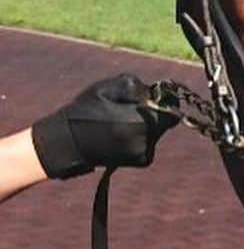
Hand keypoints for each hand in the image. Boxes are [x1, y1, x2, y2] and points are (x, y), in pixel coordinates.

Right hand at [31, 73, 177, 179]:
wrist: (67, 143)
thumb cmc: (85, 111)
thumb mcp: (108, 88)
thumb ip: (137, 87)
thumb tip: (155, 92)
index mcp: (140, 123)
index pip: (171, 112)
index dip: (164, 102)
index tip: (154, 97)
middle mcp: (146, 142)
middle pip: (164, 122)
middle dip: (153, 113)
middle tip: (130, 109)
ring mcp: (145, 154)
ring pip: (156, 131)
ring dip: (146, 125)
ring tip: (119, 122)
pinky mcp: (142, 161)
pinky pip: (150, 142)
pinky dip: (141, 136)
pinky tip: (121, 134)